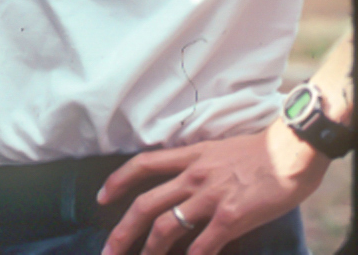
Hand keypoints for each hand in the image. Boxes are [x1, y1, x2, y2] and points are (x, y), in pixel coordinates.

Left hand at [98, 124, 328, 254]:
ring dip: (150, 249)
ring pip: (167, 226)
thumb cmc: (261, 152)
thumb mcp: (218, 151)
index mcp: (189, 157)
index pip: (142, 165)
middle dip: (123, 231)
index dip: (117, 181)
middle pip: (145, 204)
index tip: (102, 198)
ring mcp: (211, 197)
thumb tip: (183, 189)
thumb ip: (198, 168)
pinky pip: (204, 243)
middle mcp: (194, 176)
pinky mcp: (232, 216)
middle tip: (108, 250)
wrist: (292, 150)